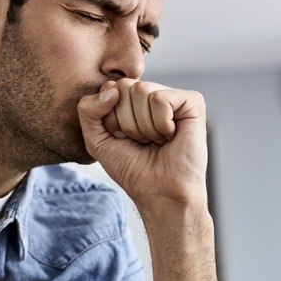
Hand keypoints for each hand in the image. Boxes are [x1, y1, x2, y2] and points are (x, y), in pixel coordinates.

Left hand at [77, 79, 208, 212]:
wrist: (160, 192)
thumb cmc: (132, 169)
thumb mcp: (97, 140)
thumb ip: (88, 111)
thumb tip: (111, 90)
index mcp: (131, 100)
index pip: (107, 89)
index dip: (110, 120)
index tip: (124, 139)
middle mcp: (151, 94)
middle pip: (123, 87)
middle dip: (126, 122)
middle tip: (143, 141)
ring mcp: (172, 96)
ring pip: (141, 92)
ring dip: (144, 127)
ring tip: (157, 141)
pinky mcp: (192, 101)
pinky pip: (160, 99)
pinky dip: (161, 124)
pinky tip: (171, 135)